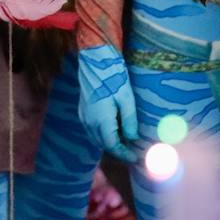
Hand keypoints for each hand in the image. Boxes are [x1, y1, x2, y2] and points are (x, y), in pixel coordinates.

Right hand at [77, 46, 139, 161]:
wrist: (95, 61)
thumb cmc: (113, 78)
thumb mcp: (126, 99)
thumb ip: (129, 121)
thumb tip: (133, 138)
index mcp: (101, 121)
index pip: (112, 146)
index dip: (124, 154)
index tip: (136, 158)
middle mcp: (89, 122)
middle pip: (103, 144)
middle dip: (118, 151)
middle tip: (133, 153)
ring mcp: (84, 116)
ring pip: (97, 138)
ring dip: (110, 143)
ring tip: (125, 143)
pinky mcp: (83, 110)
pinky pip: (93, 130)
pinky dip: (103, 135)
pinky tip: (114, 130)